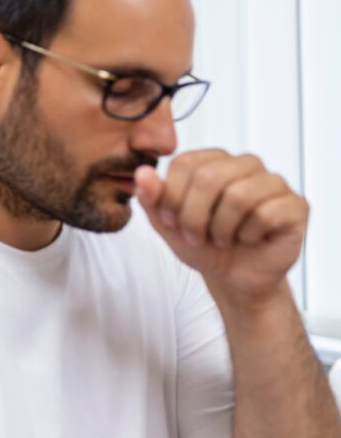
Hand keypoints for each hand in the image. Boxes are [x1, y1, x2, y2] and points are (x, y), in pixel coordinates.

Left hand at [134, 149, 308, 303]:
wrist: (233, 277)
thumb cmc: (203, 244)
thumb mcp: (167, 224)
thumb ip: (152, 198)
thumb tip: (143, 172)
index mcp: (213, 161)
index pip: (185, 163)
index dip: (172, 197)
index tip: (171, 222)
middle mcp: (245, 164)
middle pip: (210, 177)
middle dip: (194, 216)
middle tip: (196, 237)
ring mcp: (273, 182)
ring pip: (239, 195)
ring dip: (221, 228)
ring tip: (222, 239)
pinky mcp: (295, 205)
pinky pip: (266, 214)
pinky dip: (248, 234)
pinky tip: (249, 239)